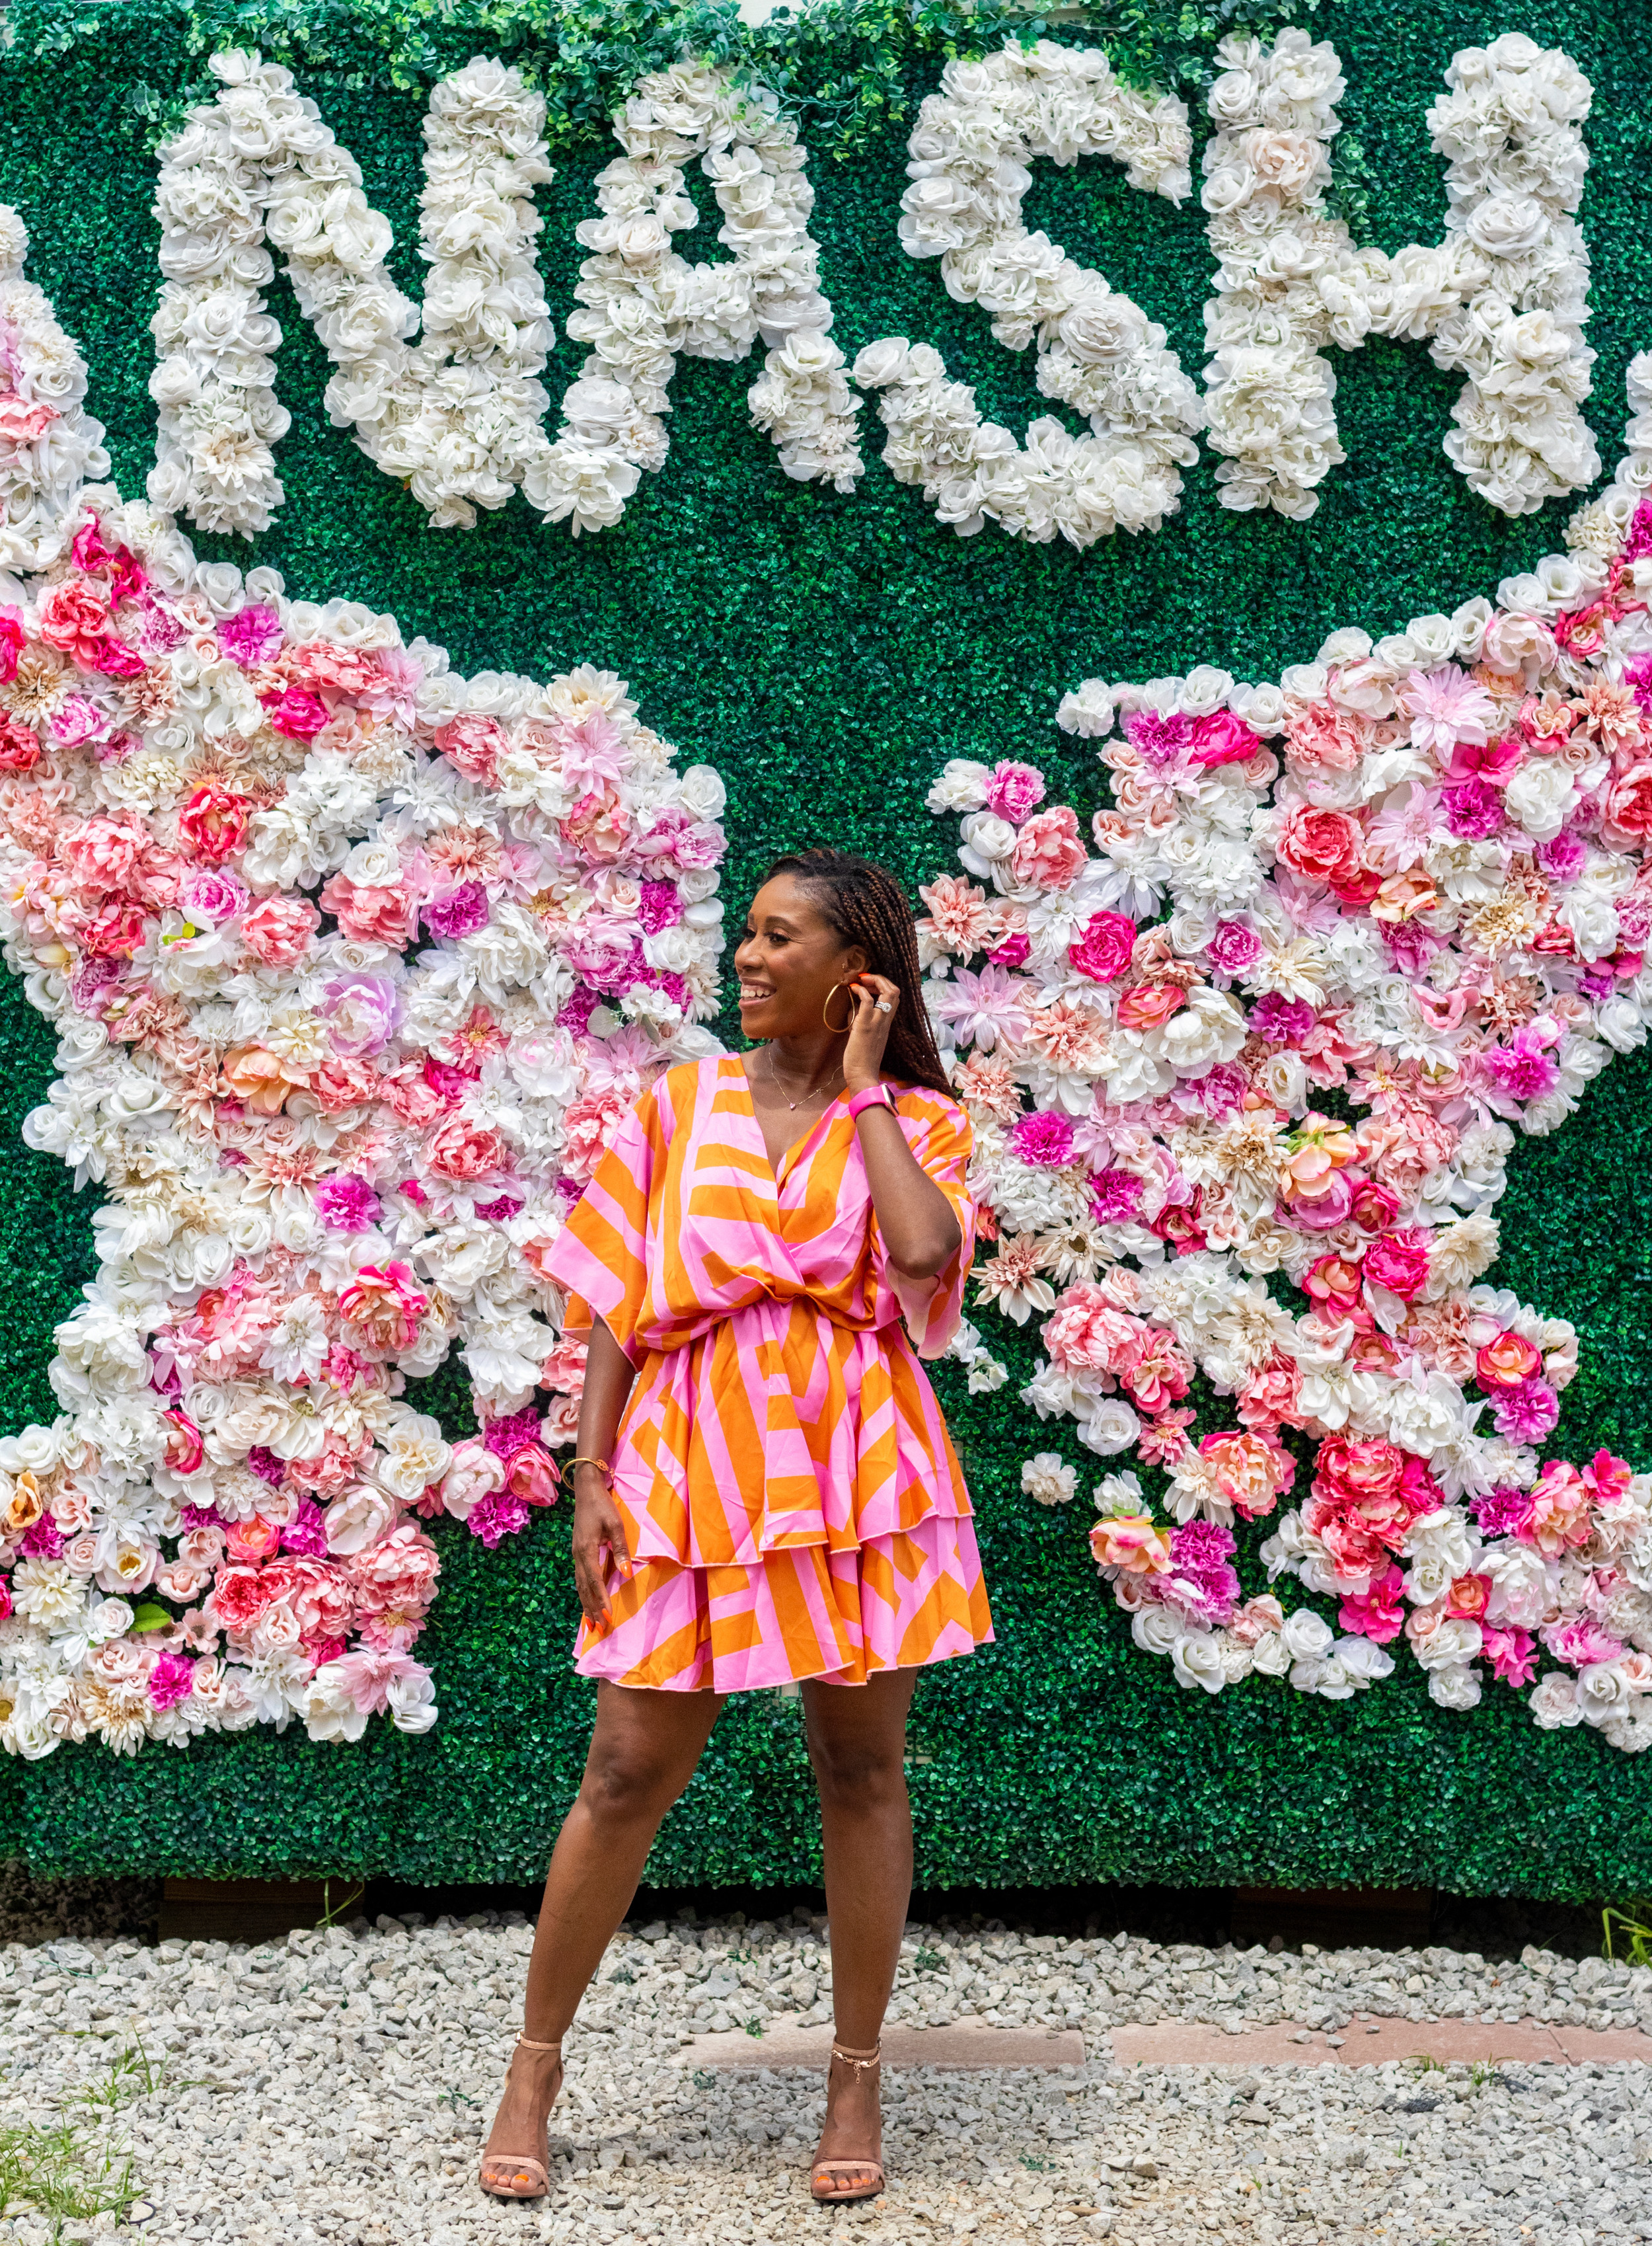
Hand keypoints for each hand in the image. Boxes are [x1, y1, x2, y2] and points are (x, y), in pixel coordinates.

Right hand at [571, 1471, 631, 1625]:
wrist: (586, 1491)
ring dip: (586, 1605)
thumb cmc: (602, 1505)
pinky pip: (580, 1578)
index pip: (594, 1581)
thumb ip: (620, 1549)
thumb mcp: (615, 1524)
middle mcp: (578, 1556)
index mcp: (586, 1550)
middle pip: (584, 1588)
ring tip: (591, 1623)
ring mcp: (576, 1555)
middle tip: (599, 1629)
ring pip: (580, 1585)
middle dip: (592, 1609)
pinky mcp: (578, 1553)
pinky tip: (587, 1602)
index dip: (601, 1601)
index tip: (608, 1617)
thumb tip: (626, 1572)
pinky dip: (584, 1593)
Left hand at [842, 972, 898, 1092]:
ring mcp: (877, 1022)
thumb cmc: (861, 1059)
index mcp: (886, 1023)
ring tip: (861, 980)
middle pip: (895, 991)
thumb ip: (862, 1020)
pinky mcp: (865, 1025)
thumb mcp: (864, 1035)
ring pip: (888, 992)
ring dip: (874, 981)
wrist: (862, 1075)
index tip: (869, 984)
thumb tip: (853, 1008)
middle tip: (865, 979)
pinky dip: (861, 990)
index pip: (894, 997)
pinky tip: (853, 989)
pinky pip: (868, 1001)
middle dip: (881, 979)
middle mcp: (885, 1020)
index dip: (884, 985)